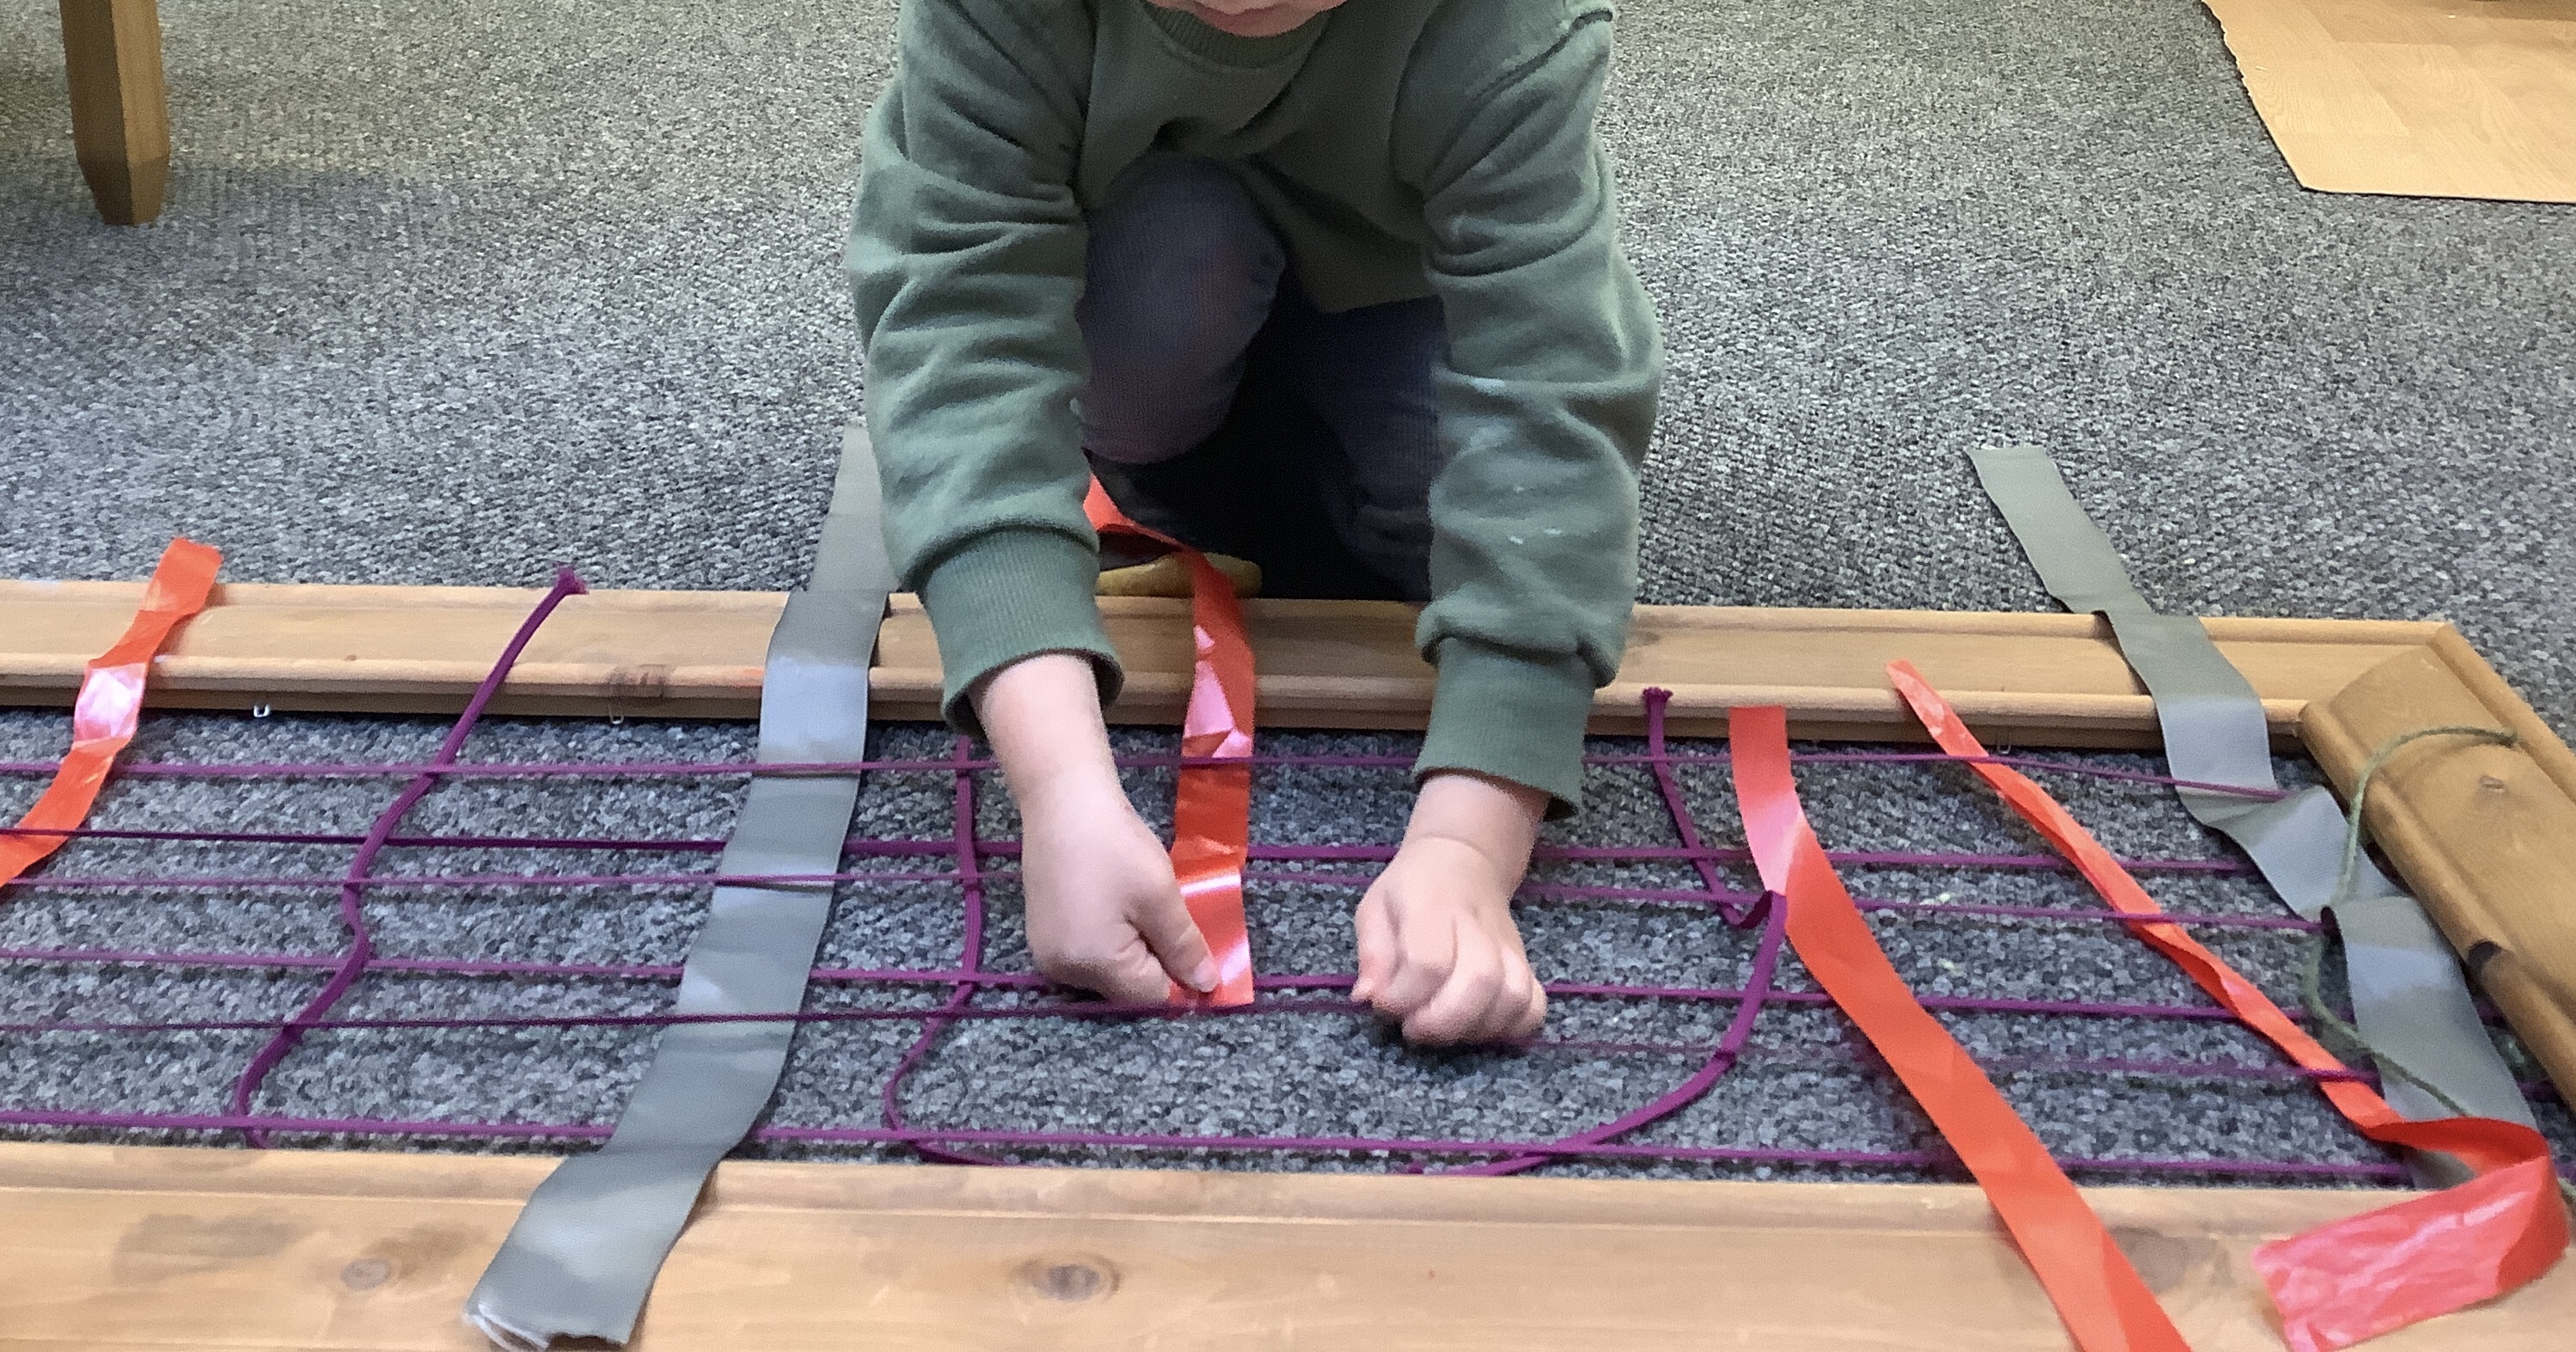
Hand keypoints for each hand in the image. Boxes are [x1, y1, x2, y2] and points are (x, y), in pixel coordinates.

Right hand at [1020, 779, 1218, 1001]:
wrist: (1062, 799)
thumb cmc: (1115, 846)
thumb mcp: (1161, 896)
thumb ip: (1184, 947)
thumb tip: (1206, 986)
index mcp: (1092, 966)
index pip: (1151, 995)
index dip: (1179, 973)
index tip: (1190, 937)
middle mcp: (1062, 971)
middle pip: (1126, 986)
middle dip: (1153, 958)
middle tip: (1162, 911)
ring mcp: (1046, 953)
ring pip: (1108, 970)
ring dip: (1131, 946)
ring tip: (1136, 902)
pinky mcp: (1041, 934)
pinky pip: (1087, 952)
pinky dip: (1107, 936)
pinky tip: (1113, 901)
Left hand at [1351, 771, 1548, 1044]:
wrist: (1465, 862)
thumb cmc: (1413, 890)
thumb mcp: (1376, 908)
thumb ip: (1371, 954)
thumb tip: (1366, 998)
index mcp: (1432, 907)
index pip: (1428, 961)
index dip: (1404, 996)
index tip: (1384, 1004)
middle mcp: (1478, 927)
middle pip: (1479, 981)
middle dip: (1442, 1021)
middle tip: (1414, 1028)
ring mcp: (1509, 948)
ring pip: (1513, 996)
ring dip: (1475, 1028)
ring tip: (1444, 1029)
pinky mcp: (1526, 965)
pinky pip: (1535, 1005)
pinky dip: (1513, 1028)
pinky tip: (1480, 1028)